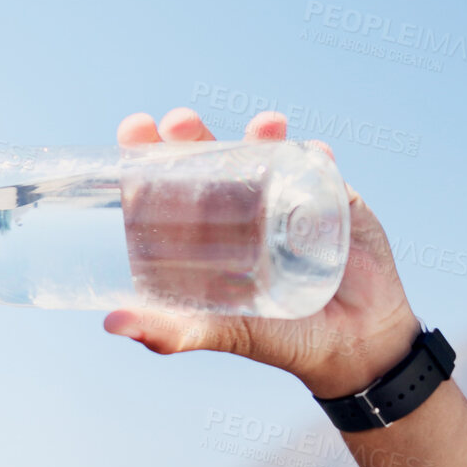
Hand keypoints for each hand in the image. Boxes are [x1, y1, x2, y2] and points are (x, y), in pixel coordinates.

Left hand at [104, 107, 420, 397]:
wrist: (355, 345)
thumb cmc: (281, 339)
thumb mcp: (223, 334)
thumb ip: (173, 332)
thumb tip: (111, 324)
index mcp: (204, 234)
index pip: (168, 185)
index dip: (148, 156)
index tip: (134, 130)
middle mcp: (240, 209)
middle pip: (209, 159)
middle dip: (193, 134)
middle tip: (180, 122)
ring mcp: (284, 199)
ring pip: (265, 153)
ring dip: (260, 135)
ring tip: (263, 127)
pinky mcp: (330, 199)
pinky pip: (320, 168)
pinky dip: (317, 157)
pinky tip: (315, 153)